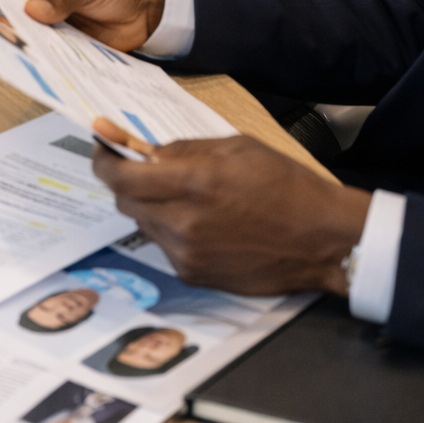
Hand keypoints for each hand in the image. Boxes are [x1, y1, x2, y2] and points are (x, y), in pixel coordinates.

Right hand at [0, 0, 164, 50]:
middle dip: (4, 29)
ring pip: (25, 37)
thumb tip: (34, 9)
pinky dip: (44, 63)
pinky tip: (41, 72)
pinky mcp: (59, 45)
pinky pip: (45, 55)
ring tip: (18, 62)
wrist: (148, 5)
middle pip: (7, 15)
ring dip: (24, 49)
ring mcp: (45, 23)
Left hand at [90, 119, 370, 295]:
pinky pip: (165, 246)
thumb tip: (143, 150)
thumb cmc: (285, 185)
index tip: (101, 146)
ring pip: (144, 224)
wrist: (322, 240)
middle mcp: (183, 222)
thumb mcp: (236, 148)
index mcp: (193, 183)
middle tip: (141, 166)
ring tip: (184, 195)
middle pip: (125, 202)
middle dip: (126, 181)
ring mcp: (187, 254)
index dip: (103, 160)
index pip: (121, 177)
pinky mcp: (195, 275)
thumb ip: (184, 150)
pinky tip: (201, 221)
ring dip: (150, 206)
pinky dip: (170, 229)